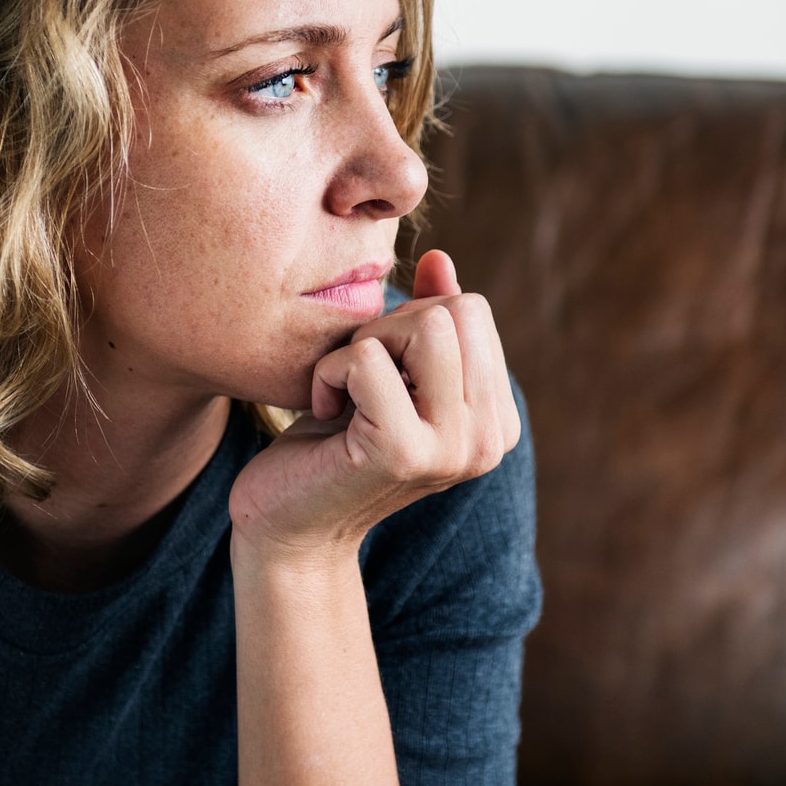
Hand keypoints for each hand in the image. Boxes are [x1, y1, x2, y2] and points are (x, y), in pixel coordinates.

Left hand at [228, 250, 520, 560]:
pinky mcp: (403, 453)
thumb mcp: (388, 373)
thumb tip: (439, 260)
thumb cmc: (333, 443)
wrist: (288, 526)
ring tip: (346, 392)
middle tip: (358, 380)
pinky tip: (325, 412)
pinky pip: (368, 359)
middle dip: (391, 326)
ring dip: (365, 344)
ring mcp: (453, 449)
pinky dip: (330, 372)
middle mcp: (489, 440)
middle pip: (456, 310)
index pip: (473, 310)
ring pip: (426, 325)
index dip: (410, 322)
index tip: (381, 374)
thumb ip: (426, 320)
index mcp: (497, 420)